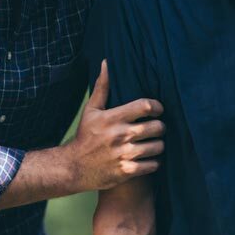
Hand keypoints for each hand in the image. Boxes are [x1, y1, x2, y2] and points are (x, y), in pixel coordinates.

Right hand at [66, 60, 165, 190]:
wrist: (73, 167)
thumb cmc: (85, 136)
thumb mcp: (91, 110)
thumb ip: (102, 87)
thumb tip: (106, 63)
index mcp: (113, 118)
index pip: (145, 106)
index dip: (157, 106)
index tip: (157, 109)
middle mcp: (120, 135)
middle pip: (156, 127)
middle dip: (161, 126)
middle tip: (157, 127)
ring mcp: (124, 154)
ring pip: (158, 147)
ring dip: (159, 145)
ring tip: (154, 143)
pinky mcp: (126, 171)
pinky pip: (153, 165)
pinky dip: (154, 162)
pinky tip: (148, 158)